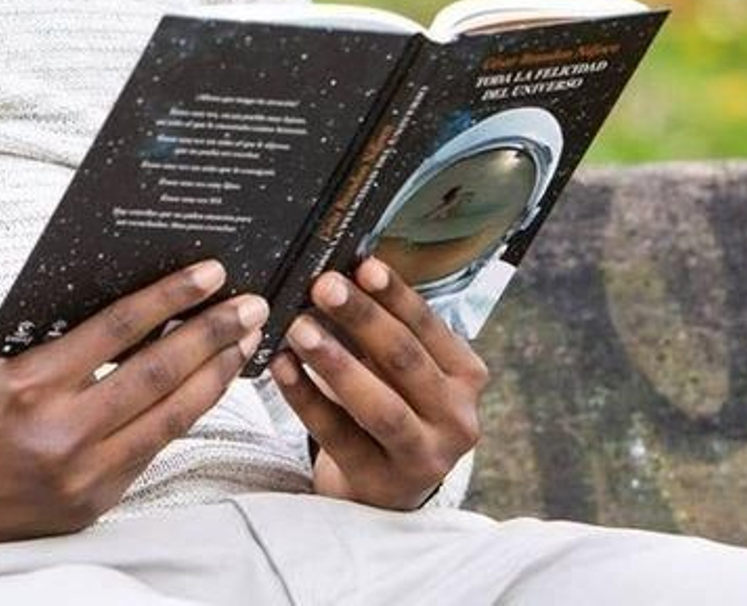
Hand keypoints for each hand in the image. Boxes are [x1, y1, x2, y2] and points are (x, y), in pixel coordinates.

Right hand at [0, 260, 266, 546]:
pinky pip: (152, 450)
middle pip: (157, 374)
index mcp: (31, 383)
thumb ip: (61, 337)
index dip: (170, 298)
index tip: (209, 273)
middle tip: (250, 306)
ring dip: (215, 377)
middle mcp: (60, 432)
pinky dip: (185, 414)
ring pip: (170, 418)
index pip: (117, 329)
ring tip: (244, 344)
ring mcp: (81, 475)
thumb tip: (135, 303)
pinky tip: (208, 388)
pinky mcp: (93, 503)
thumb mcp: (0, 359)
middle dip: (213, 335)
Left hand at [269, 256, 487, 509]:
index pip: (428, 326)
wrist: (389, 482)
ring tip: (298, 326)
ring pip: (379, 405)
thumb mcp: (401, 365)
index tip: (362, 265)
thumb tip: (339, 268)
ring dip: (336, 361)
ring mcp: (425, 456)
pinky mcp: (383, 482)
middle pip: (405, 360)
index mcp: (466, 375)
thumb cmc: (393, 400)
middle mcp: (457, 417)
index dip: (395, 294)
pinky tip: (281, 367)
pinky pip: (339, 435)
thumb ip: (382, 324)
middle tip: (323, 285)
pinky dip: (306, 398)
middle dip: (362, 319)